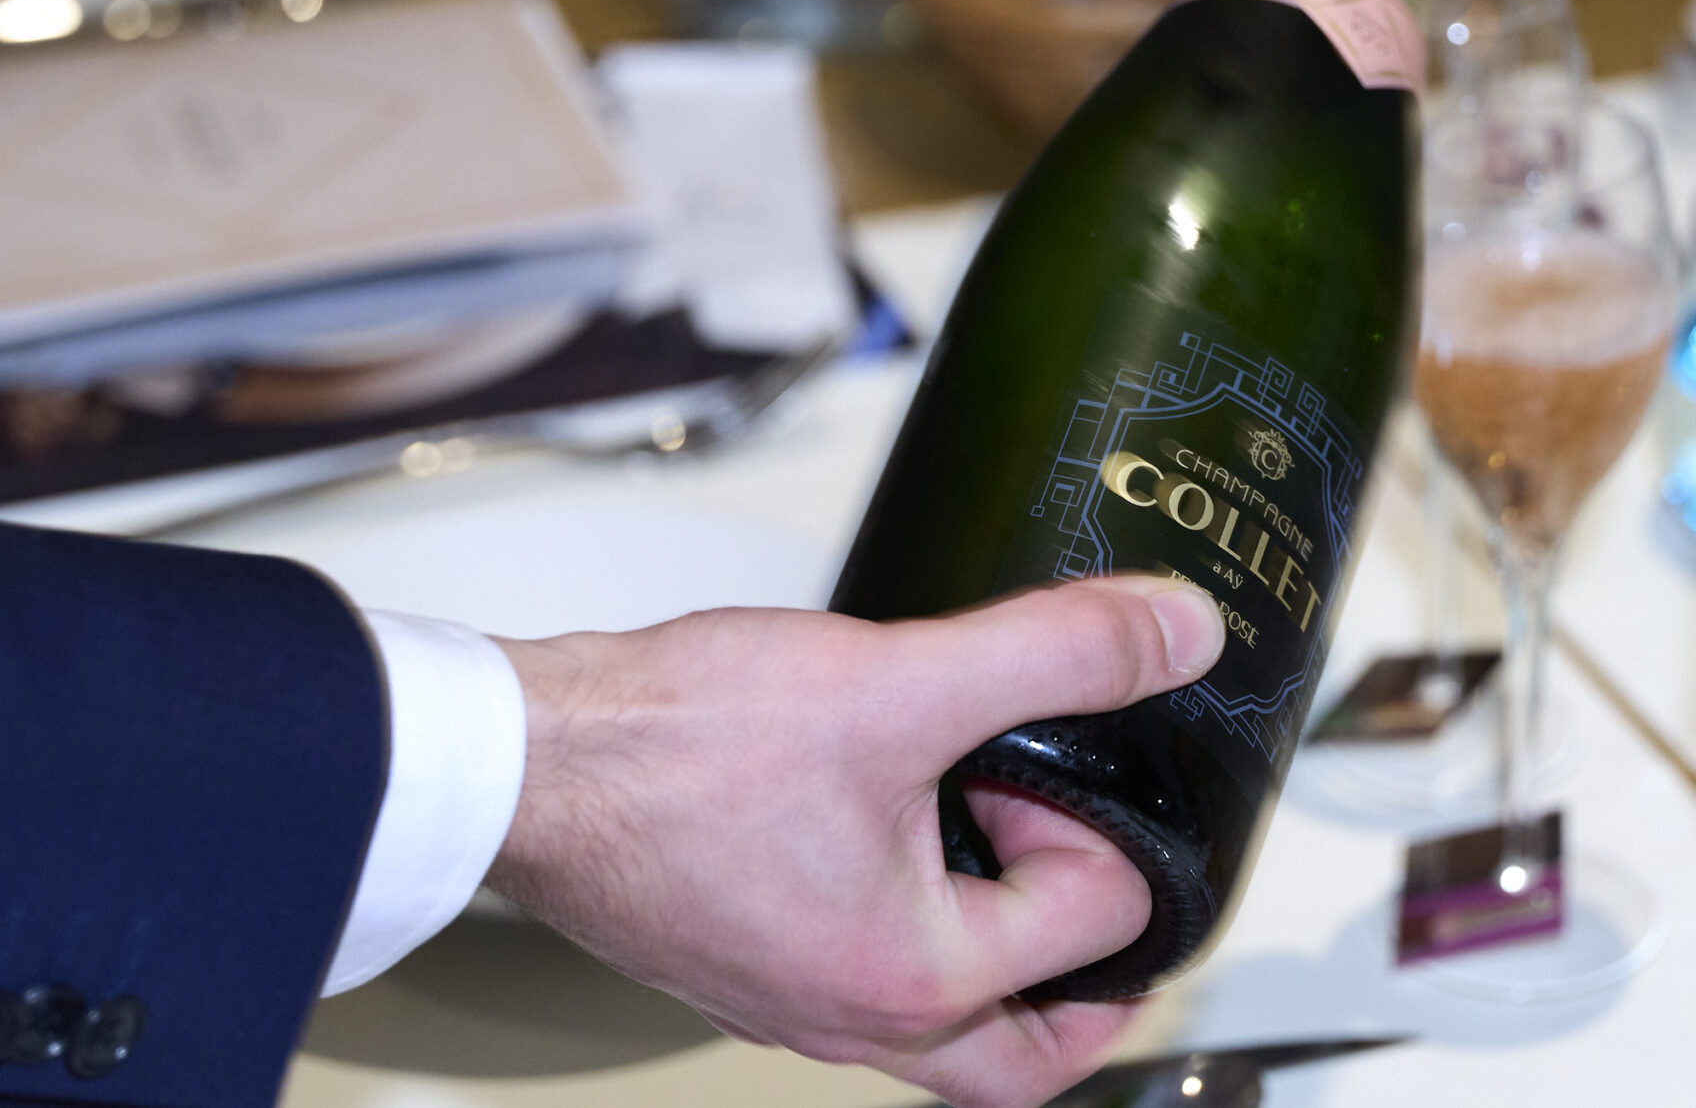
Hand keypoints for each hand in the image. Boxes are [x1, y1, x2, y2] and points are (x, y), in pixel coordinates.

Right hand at [486, 575, 1226, 1107]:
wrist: (522, 758)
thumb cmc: (672, 747)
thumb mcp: (901, 679)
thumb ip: (1055, 654)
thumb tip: (1173, 637)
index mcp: (912, 981)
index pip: (1094, 926)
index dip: (1095, 817)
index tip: (1045, 752)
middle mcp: (852, 1015)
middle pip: (1029, 1058)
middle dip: (1096, 980)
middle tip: (1118, 887)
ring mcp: (792, 996)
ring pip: (944, 1022)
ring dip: (1004, 946)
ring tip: (1015, 837)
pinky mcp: (748, 957)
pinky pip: (865, 973)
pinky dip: (918, 918)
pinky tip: (902, 820)